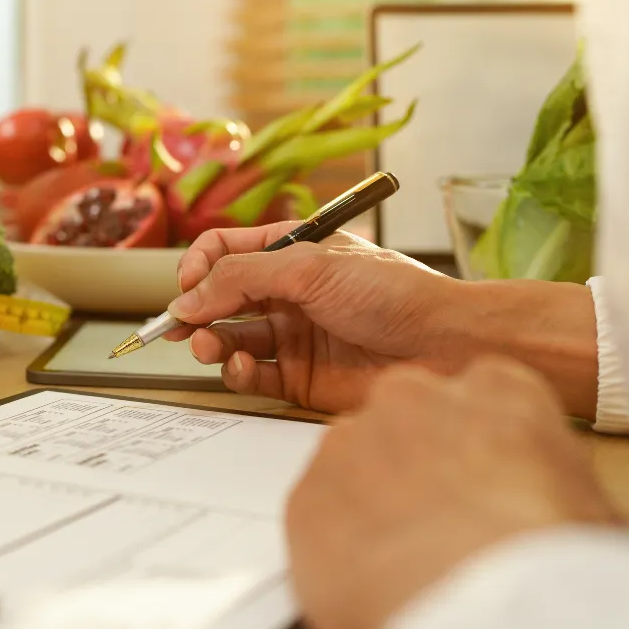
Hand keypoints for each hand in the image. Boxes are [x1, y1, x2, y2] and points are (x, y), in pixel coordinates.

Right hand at [166, 222, 464, 412]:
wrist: (448, 347)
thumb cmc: (397, 294)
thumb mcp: (311, 267)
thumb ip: (243, 277)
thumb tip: (189, 295)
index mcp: (292, 252)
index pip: (226, 250)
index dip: (199, 266)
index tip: (185, 286)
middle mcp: (289, 293)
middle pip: (221, 298)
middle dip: (196, 310)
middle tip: (180, 327)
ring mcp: (295, 336)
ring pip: (232, 340)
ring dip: (212, 343)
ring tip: (209, 348)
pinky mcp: (303, 378)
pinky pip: (255, 377)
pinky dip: (239, 373)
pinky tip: (243, 368)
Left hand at [286, 359, 620, 628]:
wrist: (480, 602)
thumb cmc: (544, 557)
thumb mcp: (591, 511)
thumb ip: (555, 487)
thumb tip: (559, 519)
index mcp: (496, 390)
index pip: (478, 400)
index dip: (479, 451)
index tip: (484, 486)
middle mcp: (411, 398)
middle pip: (406, 426)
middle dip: (417, 470)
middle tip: (441, 528)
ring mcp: (348, 441)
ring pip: (354, 470)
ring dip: (372, 508)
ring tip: (408, 563)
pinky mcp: (303, 494)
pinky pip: (318, 518)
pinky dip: (338, 549)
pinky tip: (373, 581)